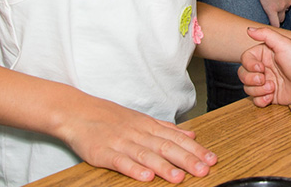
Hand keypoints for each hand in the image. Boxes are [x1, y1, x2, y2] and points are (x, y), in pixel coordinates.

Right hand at [56, 94, 217, 182]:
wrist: (78, 112)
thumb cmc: (111, 118)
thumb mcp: (142, 120)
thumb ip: (167, 128)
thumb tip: (191, 135)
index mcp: (149, 126)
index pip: (177, 139)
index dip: (196, 150)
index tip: (212, 159)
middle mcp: (139, 133)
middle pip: (167, 147)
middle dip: (187, 159)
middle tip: (204, 170)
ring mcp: (121, 143)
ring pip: (147, 155)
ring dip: (165, 167)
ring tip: (180, 178)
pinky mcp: (104, 153)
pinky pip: (121, 162)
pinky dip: (134, 169)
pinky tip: (146, 177)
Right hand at [238, 26, 290, 107]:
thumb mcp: (284, 44)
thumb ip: (266, 34)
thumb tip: (248, 29)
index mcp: (266, 54)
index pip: (245, 59)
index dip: (249, 65)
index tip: (261, 68)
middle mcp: (266, 68)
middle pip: (243, 74)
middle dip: (251, 79)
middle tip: (264, 79)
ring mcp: (268, 82)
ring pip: (248, 88)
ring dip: (257, 90)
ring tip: (272, 88)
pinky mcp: (271, 96)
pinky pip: (256, 100)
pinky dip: (260, 100)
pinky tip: (270, 97)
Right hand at [253, 0, 290, 26]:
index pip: (290, 1)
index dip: (283, 2)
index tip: (279, 3)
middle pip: (286, 9)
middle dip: (281, 10)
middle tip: (274, 13)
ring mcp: (282, 6)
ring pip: (281, 18)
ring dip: (277, 19)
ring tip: (273, 24)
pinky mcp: (272, 9)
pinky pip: (274, 22)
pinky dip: (273, 26)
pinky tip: (270, 30)